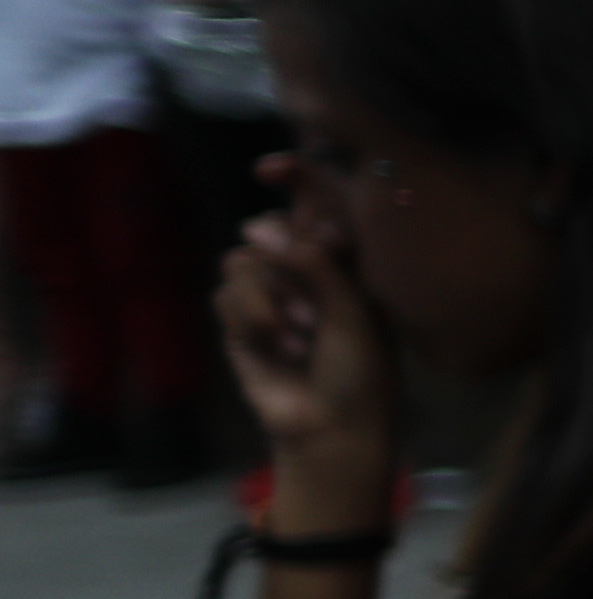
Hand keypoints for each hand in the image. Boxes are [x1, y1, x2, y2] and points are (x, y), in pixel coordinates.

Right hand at [218, 203, 396, 521]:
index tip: (268, 169)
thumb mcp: (355, 313)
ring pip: (241, 261)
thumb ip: (318, 263)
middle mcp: (307, 268)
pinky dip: (250, 322)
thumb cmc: (361, 373)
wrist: (329, 429)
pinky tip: (278, 351)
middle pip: (268, 227)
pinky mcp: (239, 319)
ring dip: (270, 301)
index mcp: (348, 260)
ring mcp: (270, 292)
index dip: (294, 176)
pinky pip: (225, 294)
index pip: (318, 201)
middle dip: (282, 264)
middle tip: (311, 312)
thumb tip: (264, 229)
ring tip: (300, 339)